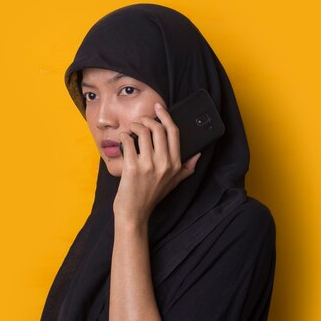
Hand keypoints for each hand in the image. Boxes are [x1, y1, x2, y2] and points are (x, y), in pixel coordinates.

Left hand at [113, 102, 201, 223]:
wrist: (134, 213)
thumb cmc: (152, 196)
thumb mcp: (174, 183)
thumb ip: (186, 168)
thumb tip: (198, 154)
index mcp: (176, 164)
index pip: (174, 132)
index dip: (166, 116)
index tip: (159, 107)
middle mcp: (164, 163)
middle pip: (158, 129)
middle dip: (147, 119)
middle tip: (141, 121)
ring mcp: (148, 165)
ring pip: (142, 132)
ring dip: (134, 126)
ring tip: (131, 130)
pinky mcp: (132, 167)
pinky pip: (128, 141)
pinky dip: (124, 136)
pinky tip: (122, 139)